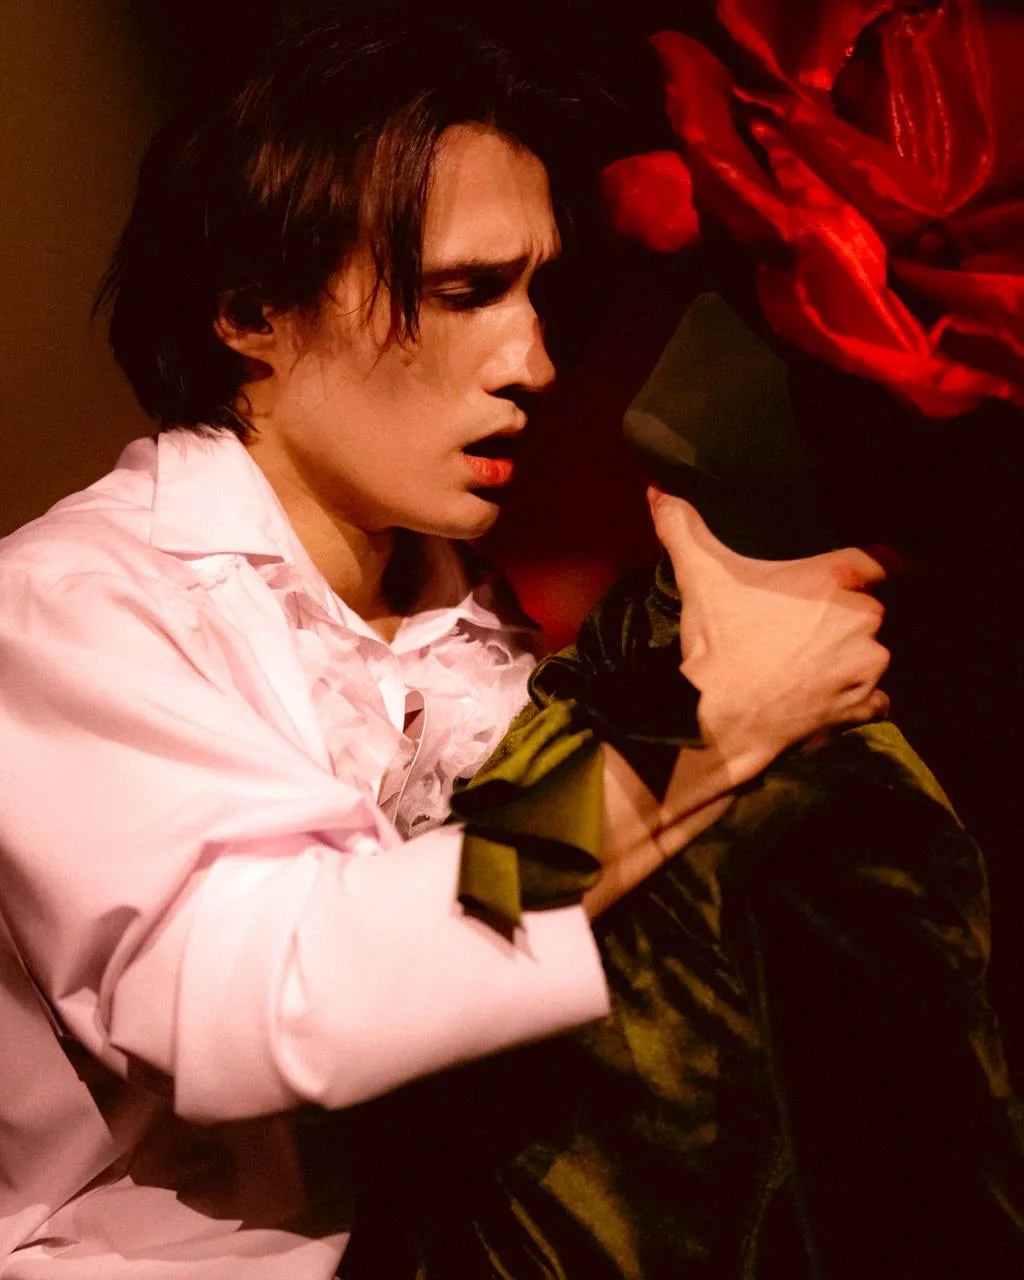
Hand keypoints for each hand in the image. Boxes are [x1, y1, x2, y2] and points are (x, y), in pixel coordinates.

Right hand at [649, 489, 889, 785]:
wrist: (721, 720)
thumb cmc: (718, 645)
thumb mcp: (699, 577)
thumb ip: (683, 527)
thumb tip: (658, 491)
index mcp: (833, 579)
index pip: (878, 561)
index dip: (863, 570)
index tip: (844, 580)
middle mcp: (863, 619)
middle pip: (870, 608)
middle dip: (843, 617)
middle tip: (806, 629)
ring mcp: (867, 665)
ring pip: (872, 652)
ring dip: (851, 657)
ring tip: (812, 664)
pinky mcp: (863, 704)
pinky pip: (875, 696)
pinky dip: (856, 696)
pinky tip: (824, 694)